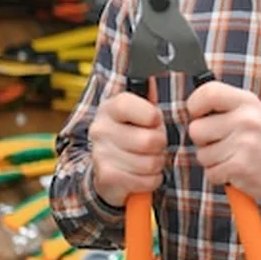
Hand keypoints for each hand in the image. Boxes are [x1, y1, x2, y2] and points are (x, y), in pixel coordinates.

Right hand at [88, 91, 167, 207]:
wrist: (108, 171)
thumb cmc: (131, 136)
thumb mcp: (139, 114)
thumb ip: (147, 98)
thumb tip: (153, 79)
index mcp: (110, 108)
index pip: (128, 104)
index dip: (150, 115)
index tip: (154, 120)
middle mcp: (100, 129)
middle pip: (149, 140)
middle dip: (160, 145)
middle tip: (153, 145)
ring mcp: (101, 154)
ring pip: (150, 162)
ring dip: (157, 164)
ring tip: (147, 159)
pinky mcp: (106, 178)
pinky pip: (146, 180)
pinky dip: (152, 180)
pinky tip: (142, 174)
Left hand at [186, 81, 260, 201]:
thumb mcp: (250, 112)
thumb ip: (223, 106)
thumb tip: (190, 109)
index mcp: (246, 101)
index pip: (207, 93)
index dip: (195, 106)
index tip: (201, 116)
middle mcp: (246, 118)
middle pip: (195, 129)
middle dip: (204, 141)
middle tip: (224, 143)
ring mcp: (244, 142)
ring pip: (202, 155)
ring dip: (213, 161)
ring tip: (234, 157)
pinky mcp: (241, 165)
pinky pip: (211, 172)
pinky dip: (220, 176)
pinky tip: (236, 170)